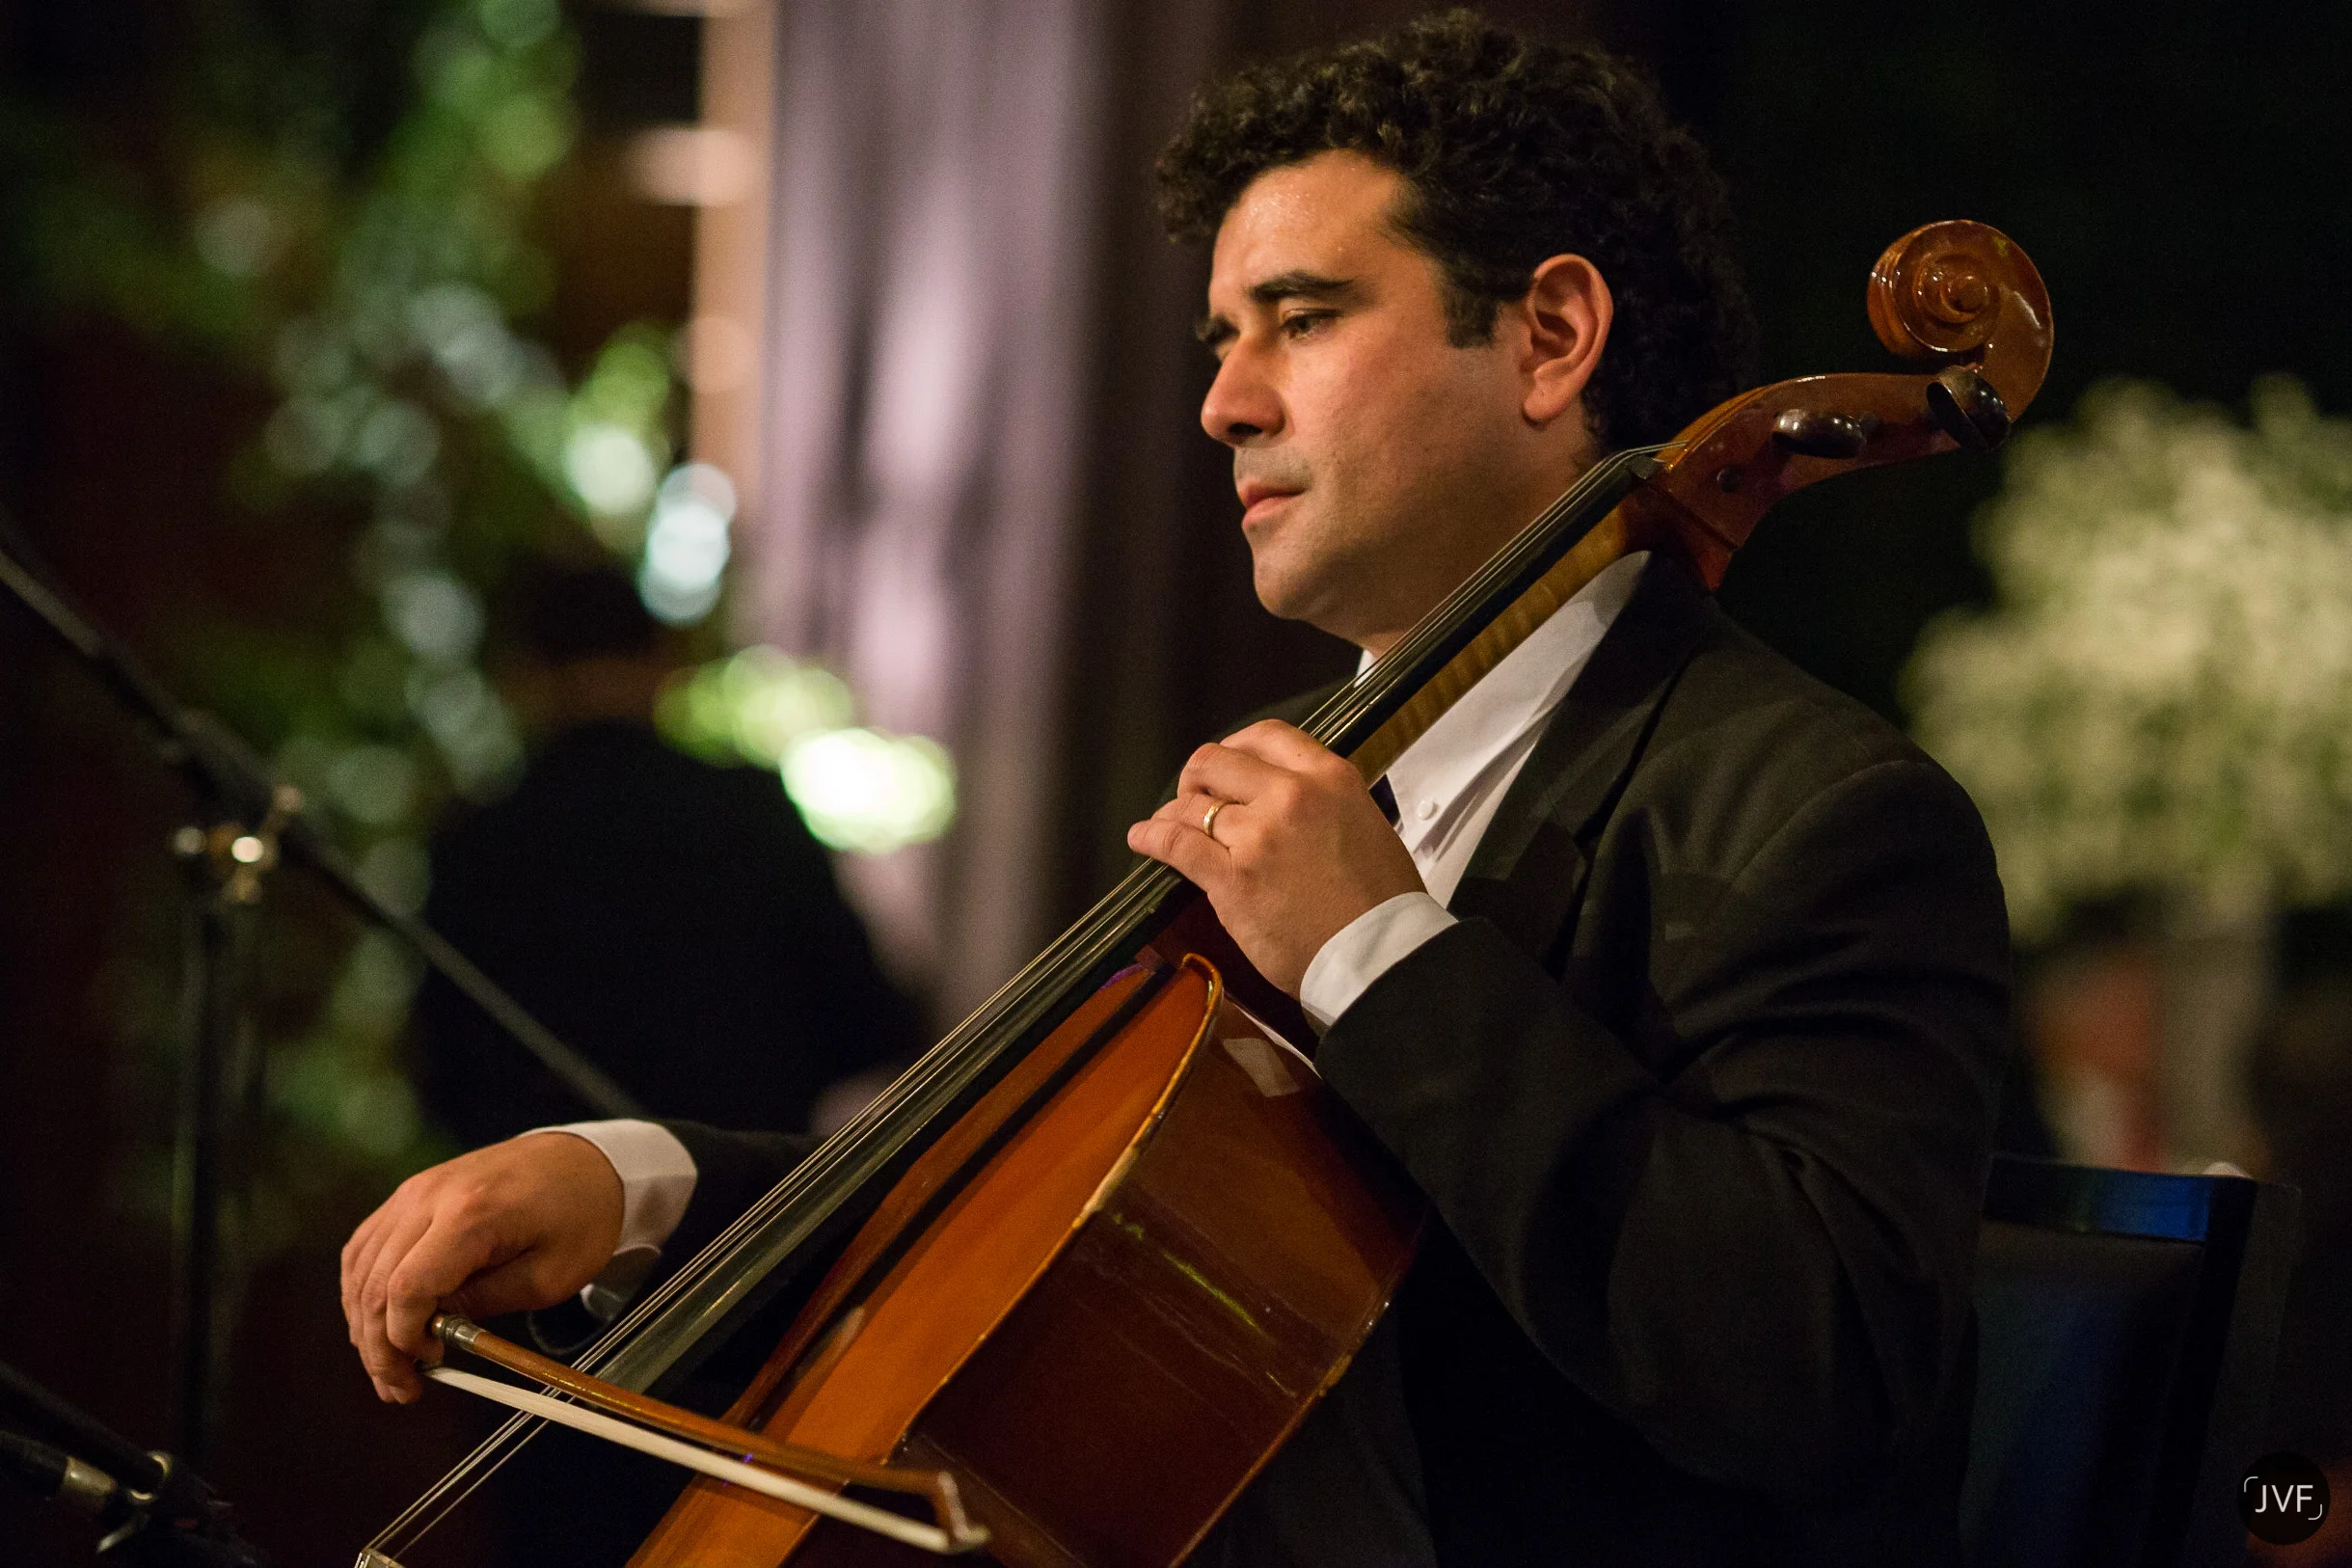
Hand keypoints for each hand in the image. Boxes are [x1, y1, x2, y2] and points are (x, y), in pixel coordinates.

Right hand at [340, 1132, 624, 1402]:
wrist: (588, 1161)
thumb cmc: (581, 1216)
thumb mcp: (550, 1276)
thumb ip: (485, 1304)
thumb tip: (431, 1331)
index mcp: (472, 1213)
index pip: (407, 1287)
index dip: (403, 1338)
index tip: (428, 1364)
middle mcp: (431, 1196)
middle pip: (375, 1283)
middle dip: (378, 1346)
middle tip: (399, 1388)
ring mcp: (416, 1190)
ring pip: (361, 1267)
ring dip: (365, 1323)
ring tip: (389, 1365)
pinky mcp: (412, 1192)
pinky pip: (368, 1245)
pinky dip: (364, 1287)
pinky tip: (378, 1321)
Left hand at [1127, 720, 1423, 993]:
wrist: (1379, 953)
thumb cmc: (1382, 901)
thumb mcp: (1365, 823)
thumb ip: (1322, 803)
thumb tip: (1288, 804)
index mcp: (1328, 778)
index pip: (1265, 735)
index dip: (1235, 747)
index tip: (1225, 764)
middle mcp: (1289, 796)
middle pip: (1216, 762)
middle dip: (1197, 778)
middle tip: (1194, 796)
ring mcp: (1257, 836)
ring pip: (1192, 805)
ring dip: (1173, 812)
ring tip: (1165, 823)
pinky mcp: (1232, 878)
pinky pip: (1177, 845)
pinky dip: (1152, 838)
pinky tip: (1142, 838)